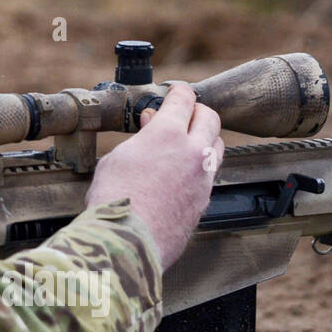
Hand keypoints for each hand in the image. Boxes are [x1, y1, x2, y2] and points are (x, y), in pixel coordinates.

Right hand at [85, 83, 223, 268]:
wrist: (127, 240)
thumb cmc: (114, 200)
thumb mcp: (117, 158)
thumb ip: (140, 138)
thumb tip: (149, 125)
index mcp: (167, 134)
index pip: (183, 99)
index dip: (180, 91)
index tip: (177, 91)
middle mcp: (192, 151)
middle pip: (210, 118)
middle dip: (198, 111)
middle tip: (185, 113)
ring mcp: (202, 177)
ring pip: (217, 146)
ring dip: (205, 138)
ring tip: (188, 141)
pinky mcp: (204, 201)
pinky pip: (209, 174)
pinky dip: (200, 166)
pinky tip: (184, 172)